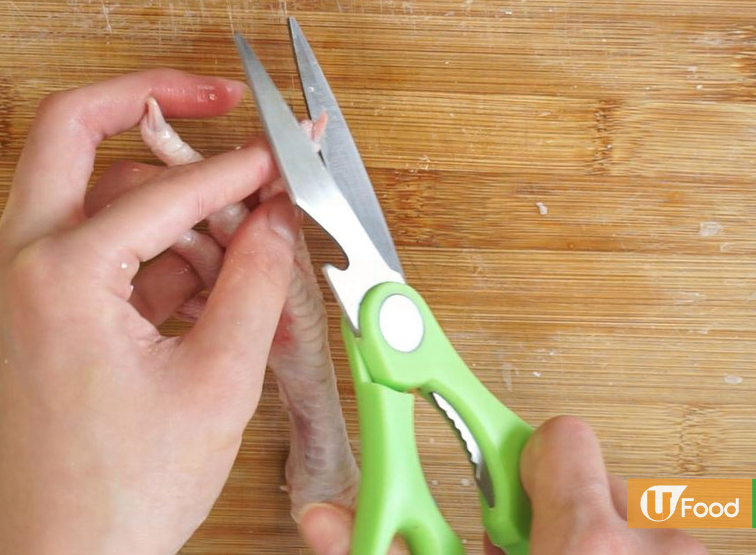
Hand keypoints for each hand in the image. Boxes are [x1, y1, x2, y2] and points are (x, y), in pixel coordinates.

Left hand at [0, 69, 301, 554]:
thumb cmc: (124, 488)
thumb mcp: (217, 379)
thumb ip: (255, 282)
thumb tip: (278, 217)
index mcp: (57, 274)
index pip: (165, 189)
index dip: (238, 169)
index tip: (281, 155)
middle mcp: (17, 262)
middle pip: (73, 132)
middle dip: (148, 101)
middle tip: (214, 97)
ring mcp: (15, 281)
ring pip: (87, 188)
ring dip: (161, 196)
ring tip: (235, 241)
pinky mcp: (30, 305)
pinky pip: (89, 241)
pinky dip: (146, 246)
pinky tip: (205, 284)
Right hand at [298, 417, 707, 554]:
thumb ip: (387, 549)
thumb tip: (320, 516)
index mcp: (585, 544)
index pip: (561, 435)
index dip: (519, 456)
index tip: (491, 464)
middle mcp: (650, 548)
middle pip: (596, 479)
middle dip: (553, 512)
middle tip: (525, 551)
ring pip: (631, 519)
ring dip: (593, 544)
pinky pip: (658, 544)